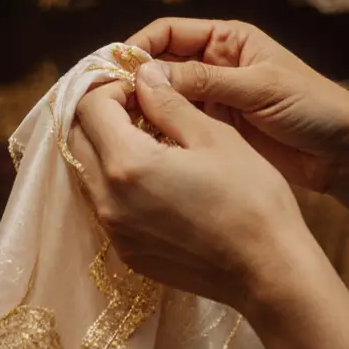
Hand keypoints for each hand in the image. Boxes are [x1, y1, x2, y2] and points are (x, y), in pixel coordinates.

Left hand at [73, 61, 348, 348]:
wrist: (269, 272)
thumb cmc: (251, 198)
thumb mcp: (214, 136)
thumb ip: (168, 103)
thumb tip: (142, 76)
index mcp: (126, 163)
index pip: (89, 107)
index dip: (112, 87)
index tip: (142, 87)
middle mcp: (107, 199)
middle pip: (79, 139)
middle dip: (103, 115)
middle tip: (142, 108)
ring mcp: (114, 230)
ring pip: (88, 173)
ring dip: (107, 149)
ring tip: (152, 142)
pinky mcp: (126, 252)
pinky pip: (105, 205)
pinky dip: (118, 183)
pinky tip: (157, 179)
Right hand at [127, 18, 348, 192]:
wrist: (345, 154)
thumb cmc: (314, 108)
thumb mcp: (260, 89)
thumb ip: (205, 81)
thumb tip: (148, 73)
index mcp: (227, 40)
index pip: (168, 33)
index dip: (138, 47)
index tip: (113, 70)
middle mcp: (214, 65)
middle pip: (159, 65)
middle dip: (133, 80)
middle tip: (105, 101)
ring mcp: (212, 98)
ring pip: (163, 97)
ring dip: (142, 107)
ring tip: (117, 124)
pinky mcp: (214, 129)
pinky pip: (176, 124)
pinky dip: (158, 130)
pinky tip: (141, 143)